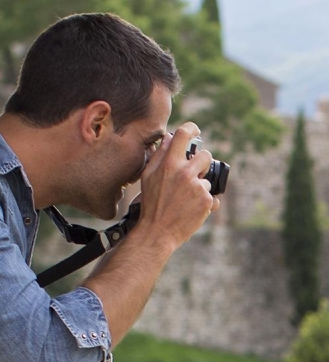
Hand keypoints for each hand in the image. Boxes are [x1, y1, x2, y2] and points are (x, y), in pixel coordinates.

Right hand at [136, 123, 217, 248]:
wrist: (157, 233)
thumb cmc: (150, 205)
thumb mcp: (148, 178)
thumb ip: (159, 156)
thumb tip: (168, 138)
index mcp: (169, 165)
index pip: (184, 134)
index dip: (192, 129)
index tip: (195, 131)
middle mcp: (185, 173)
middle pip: (205, 155)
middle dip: (201, 164)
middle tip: (192, 176)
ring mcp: (198, 188)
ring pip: (207, 180)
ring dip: (199, 189)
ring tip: (185, 202)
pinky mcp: (206, 202)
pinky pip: (212, 197)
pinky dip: (204, 204)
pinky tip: (191, 210)